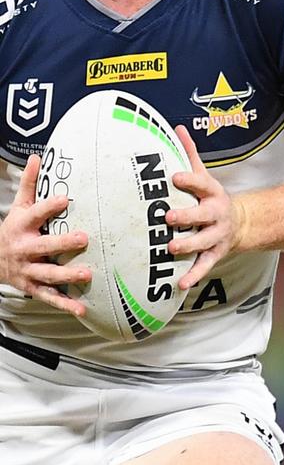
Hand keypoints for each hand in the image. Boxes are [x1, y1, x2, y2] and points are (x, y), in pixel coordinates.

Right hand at [0, 154, 89, 315]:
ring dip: (68, 274)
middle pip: (44, 246)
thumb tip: (36, 156)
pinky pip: (50, 296)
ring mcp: (28, 270)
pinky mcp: (33, 287)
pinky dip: (65, 303)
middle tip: (84, 238)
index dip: (49, 206)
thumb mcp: (19, 207)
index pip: (35, 214)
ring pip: (48, 273)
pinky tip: (82, 308)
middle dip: (63, 243)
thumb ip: (29, 184)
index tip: (65, 199)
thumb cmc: (14, 229)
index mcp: (22, 226)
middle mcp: (25, 249)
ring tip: (88, 274)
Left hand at [166, 126, 249, 288]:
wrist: (240, 223)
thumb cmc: (211, 198)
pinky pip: (205, 265)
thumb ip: (190, 154)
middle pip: (203, 215)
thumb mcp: (205, 176)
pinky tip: (180, 284)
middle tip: (168, 216)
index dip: (189, 181)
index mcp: (212, 193)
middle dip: (186, 216)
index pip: (201, 184)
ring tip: (170, 248)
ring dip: (188, 245)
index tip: (174, 177)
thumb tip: (176, 127)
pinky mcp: (215, 253)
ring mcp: (217, 235)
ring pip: (203, 241)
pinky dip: (193, 275)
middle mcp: (216, 214)